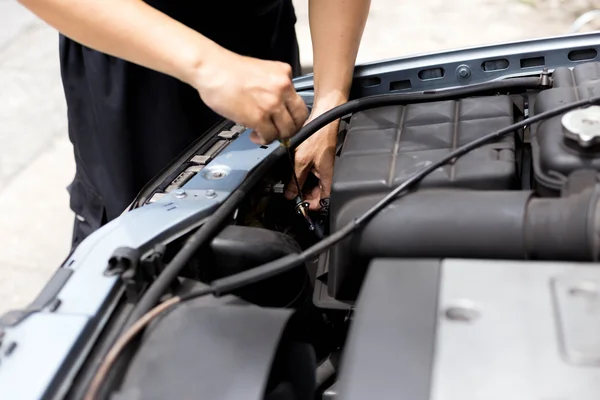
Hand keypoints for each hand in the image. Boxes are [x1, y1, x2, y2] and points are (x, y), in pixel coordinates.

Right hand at [192, 48, 308, 144]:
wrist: (211, 68)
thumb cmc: (228, 69)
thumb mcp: (262, 69)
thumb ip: (275, 85)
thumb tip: (278, 104)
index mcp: (284, 74)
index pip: (300, 100)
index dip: (294, 115)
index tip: (288, 121)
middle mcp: (282, 88)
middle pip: (299, 118)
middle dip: (290, 129)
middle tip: (280, 131)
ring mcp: (272, 103)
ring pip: (287, 130)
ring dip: (276, 136)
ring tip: (265, 134)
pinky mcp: (259, 117)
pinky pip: (270, 136)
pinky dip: (263, 140)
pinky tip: (255, 136)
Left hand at [284, 110, 338, 210]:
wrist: (322, 118)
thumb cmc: (317, 136)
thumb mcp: (302, 161)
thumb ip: (295, 179)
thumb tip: (290, 193)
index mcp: (328, 177)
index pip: (323, 200)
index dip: (312, 205)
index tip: (301, 206)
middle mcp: (328, 174)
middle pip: (318, 193)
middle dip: (305, 196)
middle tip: (292, 195)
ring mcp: (324, 167)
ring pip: (314, 184)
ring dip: (303, 186)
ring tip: (291, 185)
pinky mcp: (319, 160)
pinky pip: (313, 174)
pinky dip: (304, 176)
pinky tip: (295, 173)